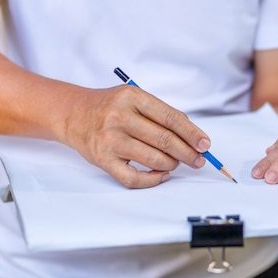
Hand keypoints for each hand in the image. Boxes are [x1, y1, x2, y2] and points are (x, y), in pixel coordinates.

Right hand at [62, 85, 210, 188]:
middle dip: (187, 153)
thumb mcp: (133, 99)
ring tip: (176, 163)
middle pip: (165, 140)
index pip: (171, 118)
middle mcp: (120, 117)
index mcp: (132, 97)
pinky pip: (134, 178)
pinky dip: (152, 179)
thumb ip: (160, 114)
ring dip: (171, 164)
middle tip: (198, 159)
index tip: (205, 144)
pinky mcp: (103, 159)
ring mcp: (110, 139)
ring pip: (154, 159)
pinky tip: (161, 174)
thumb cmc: (109, 107)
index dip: (192, 133)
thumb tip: (192, 135)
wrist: (73, 114)